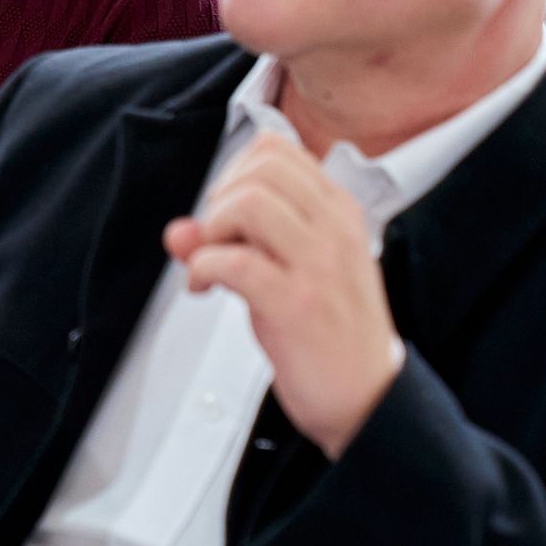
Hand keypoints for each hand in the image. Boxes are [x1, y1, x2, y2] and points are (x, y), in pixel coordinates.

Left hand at [166, 131, 404, 459]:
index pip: (277, 149)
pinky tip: (205, 285)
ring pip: (249, 203)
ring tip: (211, 262)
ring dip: (213, 229)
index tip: (226, 212)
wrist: (367, 395)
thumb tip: (178, 232)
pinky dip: (204, 267)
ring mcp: (320, 266)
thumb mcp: (285, 270)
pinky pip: (236, 261)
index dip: (234, 173)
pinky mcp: (298, 305)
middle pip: (261, 167)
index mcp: (338, 211)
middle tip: (217, 238)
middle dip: (221, 197)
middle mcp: (335, 230)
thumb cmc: (328, 329)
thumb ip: (233, 241)